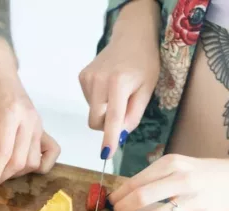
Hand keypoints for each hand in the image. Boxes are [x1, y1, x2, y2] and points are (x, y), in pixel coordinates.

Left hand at [0, 39, 59, 198]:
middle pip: (21, 162)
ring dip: (17, 172)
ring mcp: (39, 124)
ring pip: (34, 161)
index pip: (4, 153)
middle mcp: (29, 120)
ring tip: (0, 170)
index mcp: (10, 113)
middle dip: (3, 176)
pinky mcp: (42, 127)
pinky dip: (40, 164)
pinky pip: (51, 152)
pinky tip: (23, 164)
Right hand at [78, 0, 160, 157]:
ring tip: (118, 93)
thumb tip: (119, 135)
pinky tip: (109, 87)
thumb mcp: (147, 90)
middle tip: (123, 113)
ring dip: (104, 111)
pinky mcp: (82, 77)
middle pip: (96, 120)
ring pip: (92, 112)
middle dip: (107, 125)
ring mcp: (87, 78)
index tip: (106, 155)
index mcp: (118, 83)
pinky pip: (89, 102)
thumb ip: (133, 115)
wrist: (131, 37)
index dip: (109, 138)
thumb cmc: (145, 63)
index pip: (112, 118)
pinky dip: (99, 101)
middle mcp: (98, 81)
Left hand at [110, 154, 228, 210]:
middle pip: (141, 198)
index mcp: (171, 163)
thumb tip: (121, 194)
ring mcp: (195, 200)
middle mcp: (182, 180)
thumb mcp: (175, 164)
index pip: (135, 182)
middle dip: (122, 210)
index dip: (117, 196)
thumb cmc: (199, 172)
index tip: (109, 203)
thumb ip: (151, 177)